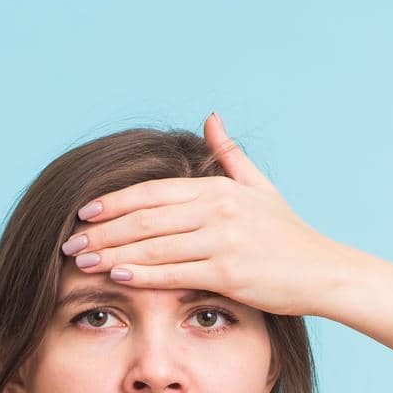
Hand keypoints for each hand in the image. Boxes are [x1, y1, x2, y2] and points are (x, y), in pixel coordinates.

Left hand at [60, 112, 349, 316]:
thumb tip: (210, 117)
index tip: (84, 211)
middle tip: (69, 242)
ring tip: (82, 261)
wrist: (323, 272)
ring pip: (154, 245)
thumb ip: (230, 155)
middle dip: (103, 231)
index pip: (153, 192)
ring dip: (114, 253)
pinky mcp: (230, 272)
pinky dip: (144, 274)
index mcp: (219, 189)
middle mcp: (219, 210)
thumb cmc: (288, 235)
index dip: (115, 201)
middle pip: (146, 218)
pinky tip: (118, 276)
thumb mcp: (261, 188)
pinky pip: (175, 273)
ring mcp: (224, 240)